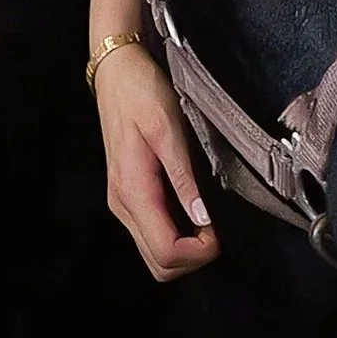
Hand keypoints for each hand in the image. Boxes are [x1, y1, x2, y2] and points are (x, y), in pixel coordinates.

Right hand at [93, 46, 220, 280]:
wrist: (116, 73)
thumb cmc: (141, 93)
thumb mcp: (169, 130)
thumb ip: (185, 178)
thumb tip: (203, 218)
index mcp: (133, 190)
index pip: (165, 251)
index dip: (198, 253)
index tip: (220, 233)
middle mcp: (123, 204)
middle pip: (159, 264)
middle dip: (193, 258)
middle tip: (218, 233)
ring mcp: (123, 203)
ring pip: (154, 254)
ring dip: (185, 249)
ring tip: (208, 223)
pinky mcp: (129, 196)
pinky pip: (152, 233)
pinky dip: (176, 235)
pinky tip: (194, 213)